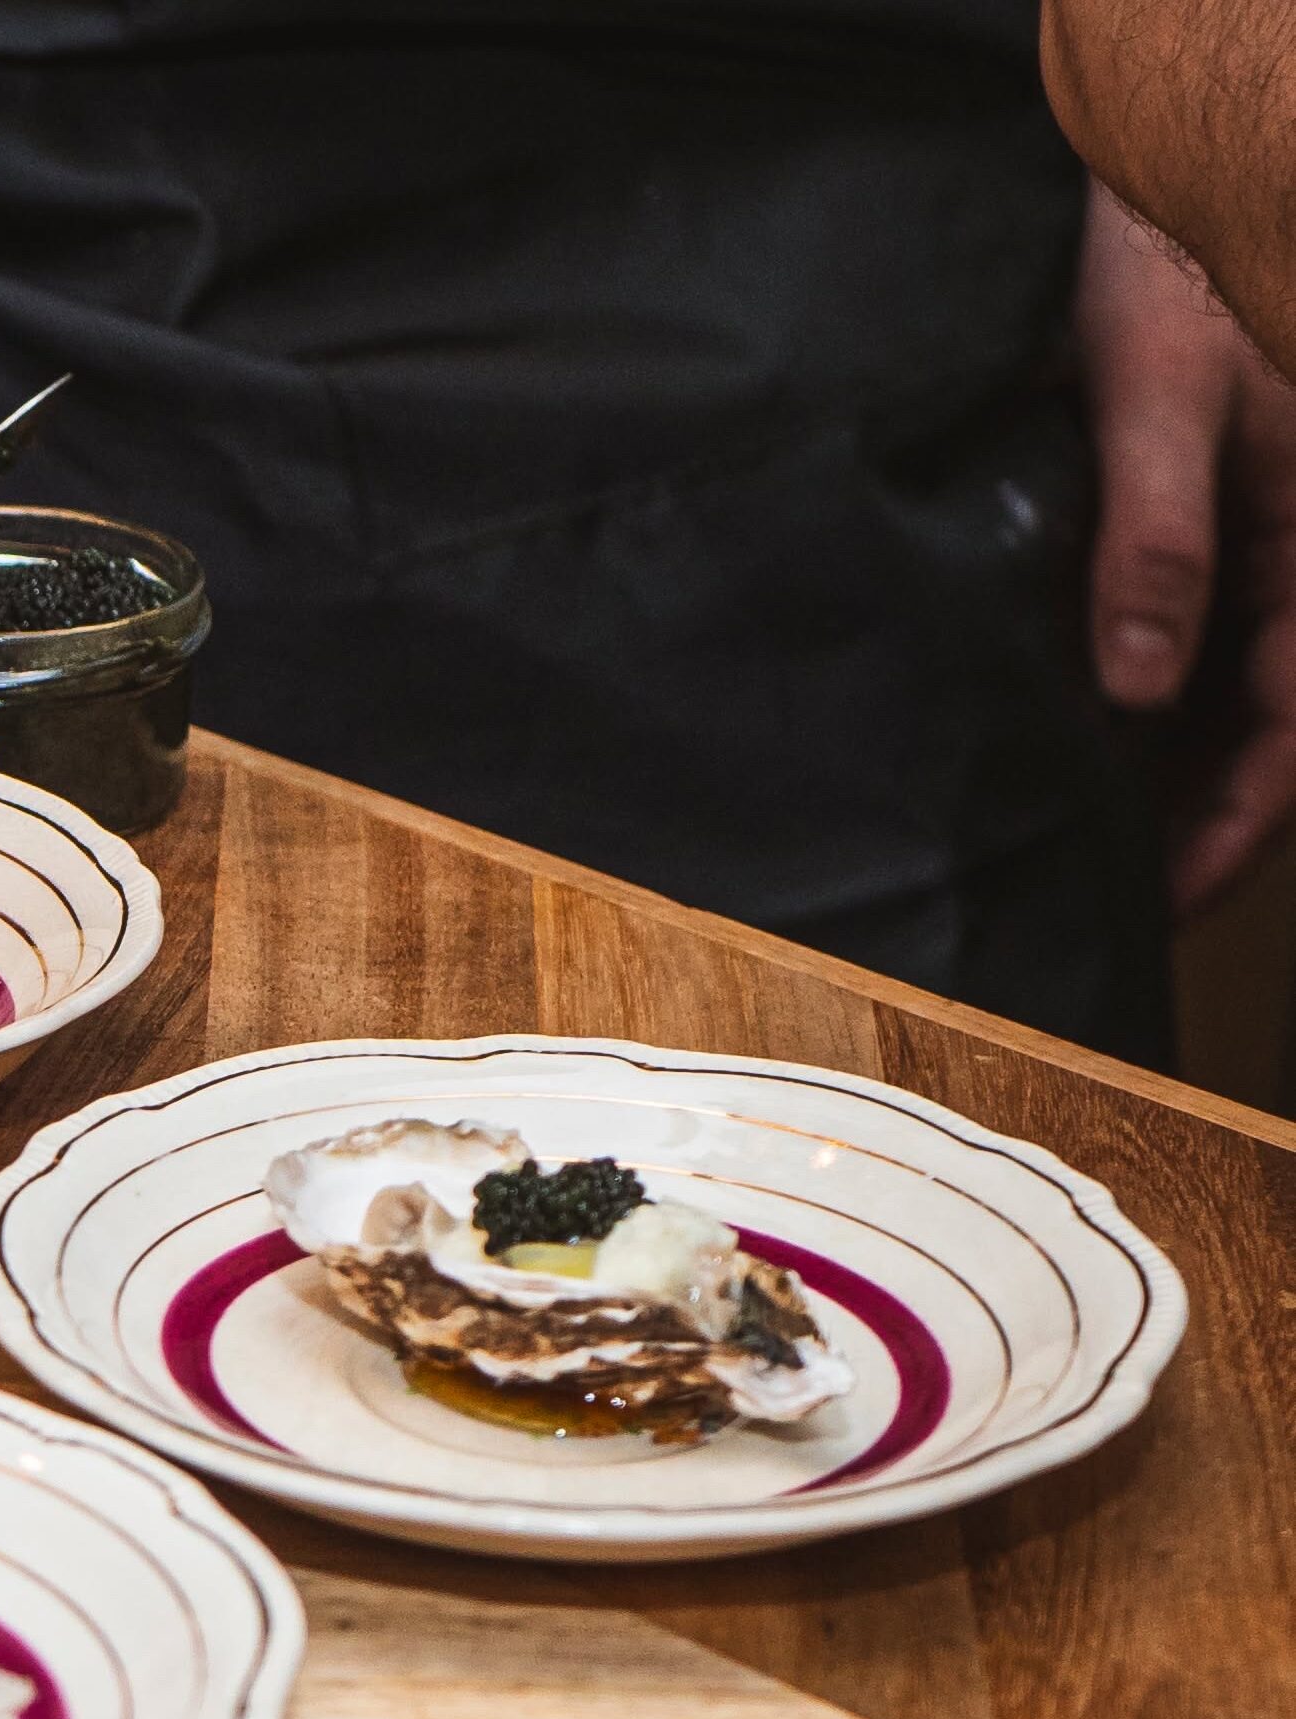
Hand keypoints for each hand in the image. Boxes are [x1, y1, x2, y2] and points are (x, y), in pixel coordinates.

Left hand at [1079, 179, 1295, 911]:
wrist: (1152, 198)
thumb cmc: (1168, 281)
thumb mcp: (1161, 404)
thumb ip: (1158, 540)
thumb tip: (1140, 686)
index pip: (1293, 730)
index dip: (1236, 827)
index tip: (1168, 897)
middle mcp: (1291, 564)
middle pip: (1257, 732)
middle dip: (1191, 823)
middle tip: (1103, 899)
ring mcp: (1243, 555)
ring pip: (1216, 701)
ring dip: (1159, 776)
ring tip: (1075, 847)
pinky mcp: (1189, 537)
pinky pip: (1176, 648)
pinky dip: (1130, 710)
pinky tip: (1066, 748)